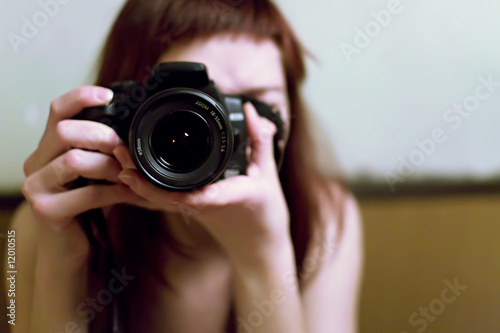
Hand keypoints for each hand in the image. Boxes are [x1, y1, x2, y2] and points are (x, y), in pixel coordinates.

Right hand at [21, 86, 138, 260]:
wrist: (70, 248)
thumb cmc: (86, 205)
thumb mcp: (92, 172)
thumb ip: (99, 150)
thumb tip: (133, 126)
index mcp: (48, 147)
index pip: (57, 110)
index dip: (81, 97)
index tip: (108, 95)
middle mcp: (36, 162)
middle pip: (64, 131)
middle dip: (101, 135)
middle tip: (123, 147)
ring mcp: (37, 187)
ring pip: (74, 160)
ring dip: (110, 166)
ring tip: (130, 173)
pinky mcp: (47, 210)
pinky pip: (89, 193)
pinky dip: (116, 191)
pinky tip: (132, 193)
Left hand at [114, 102, 290, 267]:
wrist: (260, 247)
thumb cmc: (265, 215)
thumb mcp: (267, 174)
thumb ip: (260, 141)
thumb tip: (251, 110)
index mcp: (224, 198)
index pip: (194, 194)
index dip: (165, 186)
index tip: (142, 173)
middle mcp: (204, 207)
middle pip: (164, 196)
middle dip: (139, 177)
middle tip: (120, 152)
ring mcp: (196, 211)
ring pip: (161, 199)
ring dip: (139, 182)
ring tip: (120, 160)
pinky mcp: (193, 212)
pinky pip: (167, 200)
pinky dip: (149, 188)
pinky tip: (134, 177)